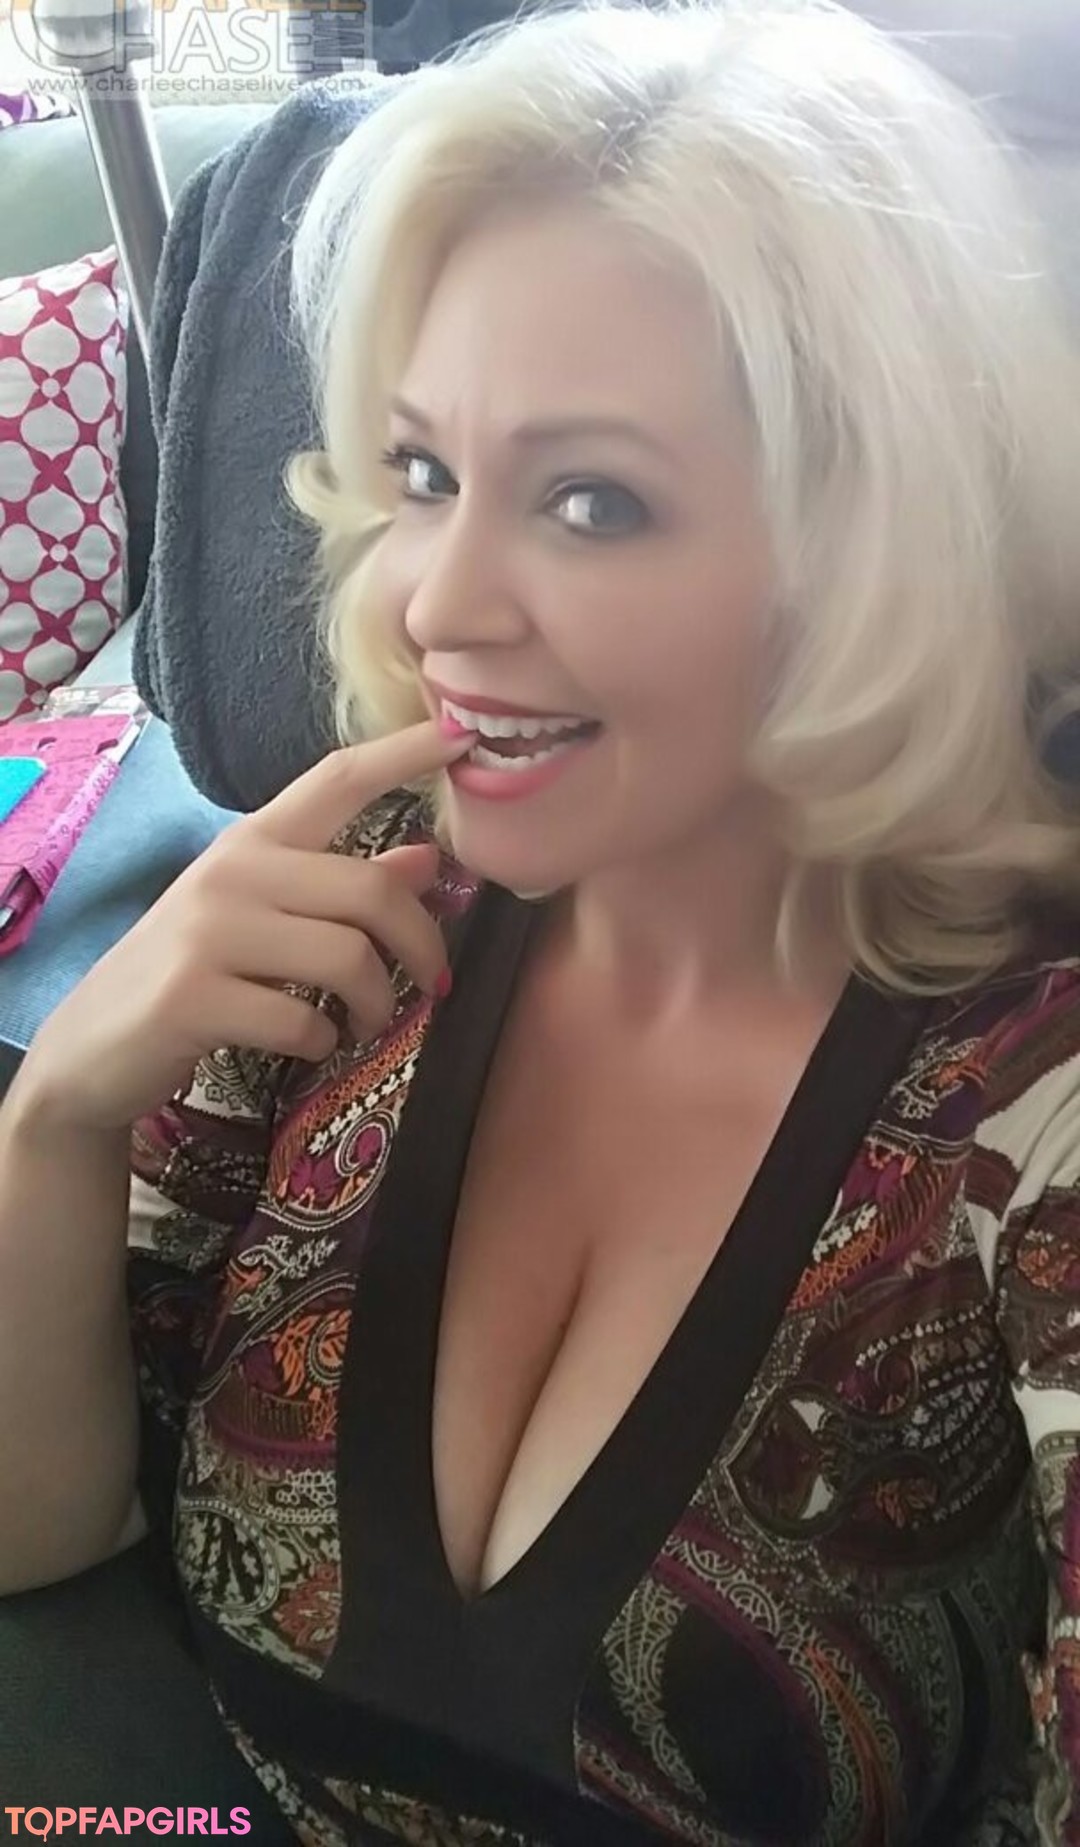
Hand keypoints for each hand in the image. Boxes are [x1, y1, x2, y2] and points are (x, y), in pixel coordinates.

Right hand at [21, 720, 474, 1133]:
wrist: (94, 1046)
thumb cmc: (193, 973)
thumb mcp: (264, 917)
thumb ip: (342, 887)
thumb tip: (427, 857)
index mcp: (253, 841)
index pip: (337, 778)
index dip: (402, 754)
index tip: (462, 732)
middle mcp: (232, 871)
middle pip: (370, 890)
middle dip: (422, 946)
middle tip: (435, 984)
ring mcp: (208, 931)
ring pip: (349, 957)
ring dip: (377, 1005)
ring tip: (365, 1024)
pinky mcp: (193, 996)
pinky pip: (304, 1020)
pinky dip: (324, 1042)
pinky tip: (310, 1044)